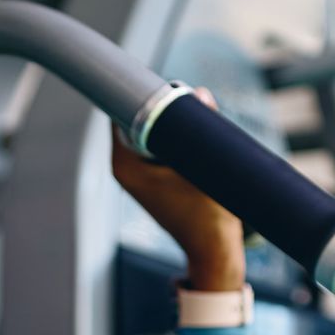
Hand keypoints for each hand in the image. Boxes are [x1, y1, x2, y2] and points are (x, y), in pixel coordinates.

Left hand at [112, 89, 246, 292]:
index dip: (142, 92)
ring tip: (197, 122)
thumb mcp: (210, 164)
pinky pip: (157, 145)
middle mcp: (124, 168)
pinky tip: (196, 141)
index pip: (121, 111)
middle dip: (162, 106)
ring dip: (171, 121)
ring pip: (149, 130)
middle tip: (191, 101)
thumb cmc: (209, 214)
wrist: (213, 249)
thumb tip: (200, 93)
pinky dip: (173, 138)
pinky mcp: (149, 179)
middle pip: (136, 118)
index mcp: (126, 165)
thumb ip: (204, 125)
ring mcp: (135, 175)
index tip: (165, 85)